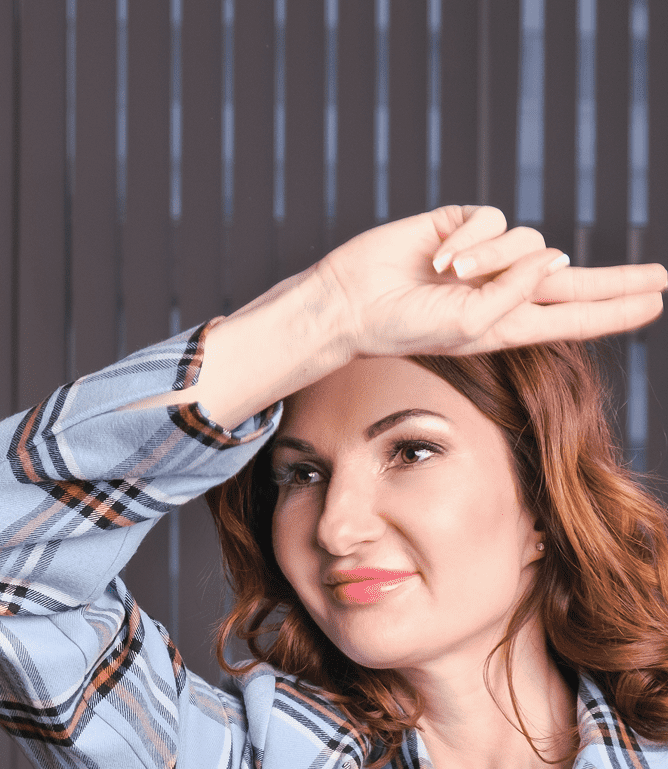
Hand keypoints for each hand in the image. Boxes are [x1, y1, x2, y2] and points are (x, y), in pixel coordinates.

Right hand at [316, 206, 665, 358]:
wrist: (351, 301)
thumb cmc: (401, 325)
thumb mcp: (464, 328)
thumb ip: (515, 297)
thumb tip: (555, 254)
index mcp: (505, 324)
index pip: (572, 316)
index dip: (613, 311)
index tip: (654, 302)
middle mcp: (502, 289)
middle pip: (573, 281)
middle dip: (616, 281)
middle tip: (660, 277)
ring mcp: (485, 257)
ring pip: (527, 241)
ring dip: (492, 257)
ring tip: (450, 275)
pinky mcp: (464, 226)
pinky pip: (492, 220)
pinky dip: (470, 238)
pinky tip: (440, 256)